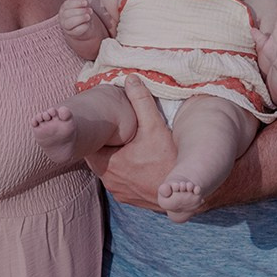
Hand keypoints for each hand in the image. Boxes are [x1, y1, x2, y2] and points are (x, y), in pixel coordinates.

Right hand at [58, 0, 98, 45]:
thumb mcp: (82, 2)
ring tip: (88, 16)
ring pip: (70, 23)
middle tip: (89, 10)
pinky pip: (76, 31)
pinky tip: (87, 24)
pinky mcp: (72, 34)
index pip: (67, 4)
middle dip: (80, 11)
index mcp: (64, 8)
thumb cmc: (82, 12)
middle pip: (68, 14)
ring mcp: (66, 26)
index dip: (76, 3)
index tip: (85, 2)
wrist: (85, 27)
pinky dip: (82, 27)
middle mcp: (62, 17)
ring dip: (81, 19)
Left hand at [87, 77, 172, 212]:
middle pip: (98, 155)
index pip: (90, 143)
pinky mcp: (129, 198)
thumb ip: (141, 101)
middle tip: (115, 128)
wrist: (186, 193)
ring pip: (109, 168)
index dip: (96, 131)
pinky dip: (124, 170)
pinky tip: (136, 160)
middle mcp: (109, 181)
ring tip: (125, 142)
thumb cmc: (169, 160)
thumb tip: (130, 79)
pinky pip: (120, 180)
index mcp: (107, 163)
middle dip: (105, 142)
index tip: (104, 121)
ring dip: (114, 156)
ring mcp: (119, 192)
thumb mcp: (155, 126)